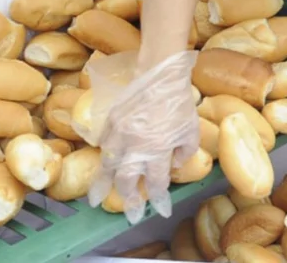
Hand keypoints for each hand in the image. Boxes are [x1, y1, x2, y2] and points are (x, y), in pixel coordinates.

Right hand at [73, 49, 199, 224]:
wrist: (159, 74)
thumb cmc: (179, 102)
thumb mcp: (190, 129)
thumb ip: (184, 152)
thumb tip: (172, 165)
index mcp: (158, 150)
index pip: (156, 183)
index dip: (158, 199)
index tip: (160, 211)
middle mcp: (135, 147)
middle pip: (126, 180)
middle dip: (128, 199)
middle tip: (129, 213)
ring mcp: (119, 134)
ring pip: (107, 166)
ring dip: (103, 185)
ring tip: (96, 199)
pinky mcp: (110, 121)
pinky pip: (103, 145)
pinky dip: (102, 158)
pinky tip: (101, 168)